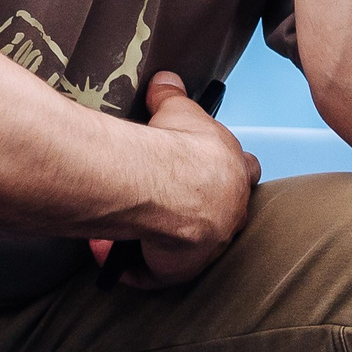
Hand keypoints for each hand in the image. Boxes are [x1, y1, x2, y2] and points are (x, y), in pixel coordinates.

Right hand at [122, 70, 260, 286]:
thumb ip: (172, 96)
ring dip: (159, 238)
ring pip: (187, 248)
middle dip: (193, 210)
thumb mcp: (179, 110)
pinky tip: (107, 250)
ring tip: (126, 226)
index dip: (224, 170)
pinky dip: (131, 265)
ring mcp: (206, 246)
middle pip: (219, 215)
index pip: (243, 170)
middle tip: (161, 201)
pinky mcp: (178, 270)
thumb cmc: (181, 146)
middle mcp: (229, 212)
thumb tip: (165, 79)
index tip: (202, 166)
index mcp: (235, 172)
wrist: (172, 186)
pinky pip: (154, 272)